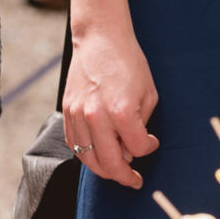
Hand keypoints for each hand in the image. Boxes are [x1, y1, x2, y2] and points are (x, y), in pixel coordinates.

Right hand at [63, 27, 159, 187]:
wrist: (100, 38)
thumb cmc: (128, 62)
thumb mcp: (148, 93)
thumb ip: (142, 124)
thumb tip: (134, 147)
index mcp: (121, 111)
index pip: (137, 148)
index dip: (149, 149)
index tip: (152, 143)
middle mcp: (96, 116)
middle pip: (111, 163)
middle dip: (125, 176)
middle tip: (134, 180)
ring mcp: (78, 115)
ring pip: (88, 159)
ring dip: (104, 170)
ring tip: (116, 171)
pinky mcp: (67, 111)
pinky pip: (74, 144)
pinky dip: (86, 155)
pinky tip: (98, 154)